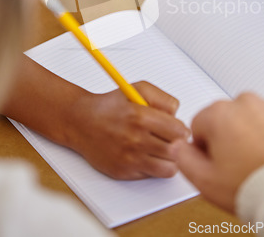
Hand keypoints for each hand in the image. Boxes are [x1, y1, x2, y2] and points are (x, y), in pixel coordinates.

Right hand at [69, 81, 189, 178]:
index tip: (177, 129)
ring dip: (169, 158)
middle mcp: (135, 139)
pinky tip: (147, 155)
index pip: (179, 131)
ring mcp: (130, 158)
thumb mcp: (137, 89)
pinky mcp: (124, 172)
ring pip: (168, 167)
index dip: (181, 129)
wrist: (82, 122)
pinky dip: (155, 167)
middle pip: (176, 150)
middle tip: (171, 139)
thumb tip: (177, 114)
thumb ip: (162, 98)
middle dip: (177, 144)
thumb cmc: (110, 105)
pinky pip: (153, 175)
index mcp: (140, 116)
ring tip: (162, 149)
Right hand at [173, 93, 263, 212]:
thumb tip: (179, 148)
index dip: (206, 147)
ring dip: (259, 132)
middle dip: (232, 135)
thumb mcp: (205, 182)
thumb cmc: (256, 189)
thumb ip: (183, 159)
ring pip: (259, 116)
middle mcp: (248, 103)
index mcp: (220, 114)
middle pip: (230, 116)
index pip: (201, 124)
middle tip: (241, 163)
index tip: (217, 161)